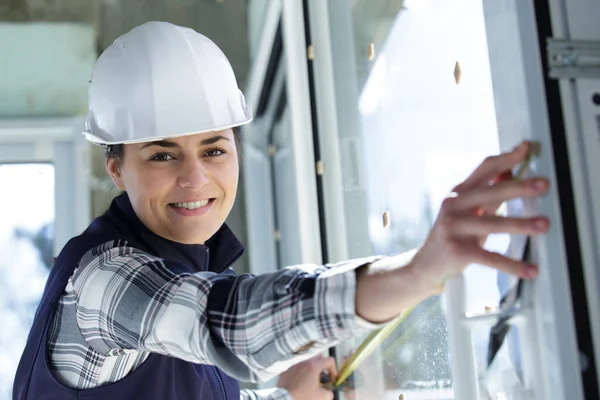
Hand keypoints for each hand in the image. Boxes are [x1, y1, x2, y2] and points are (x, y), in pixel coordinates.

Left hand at [276, 355, 335, 399]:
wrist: (285, 399)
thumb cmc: (301, 397)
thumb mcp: (321, 396)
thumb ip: (329, 392)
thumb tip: (328, 392)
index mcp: (313, 366)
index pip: (329, 360)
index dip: (334, 370)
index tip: (332, 378)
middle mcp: (303, 362)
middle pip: (318, 357)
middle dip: (323, 365)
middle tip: (323, 376)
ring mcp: (294, 365)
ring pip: (306, 361)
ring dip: (311, 369)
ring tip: (311, 380)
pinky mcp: (286, 370)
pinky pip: (296, 367)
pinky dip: (301, 373)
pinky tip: (300, 382)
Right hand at [412, 141, 548, 291]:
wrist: (426, 264)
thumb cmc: (453, 235)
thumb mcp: (469, 212)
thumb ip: (490, 195)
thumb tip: (511, 173)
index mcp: (458, 193)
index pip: (484, 169)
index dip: (506, 158)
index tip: (525, 149)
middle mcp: (453, 206)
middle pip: (490, 192)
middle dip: (518, 187)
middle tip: (543, 184)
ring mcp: (453, 228)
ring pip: (492, 224)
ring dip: (520, 224)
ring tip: (544, 224)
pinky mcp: (458, 252)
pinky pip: (490, 257)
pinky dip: (512, 264)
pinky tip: (530, 269)